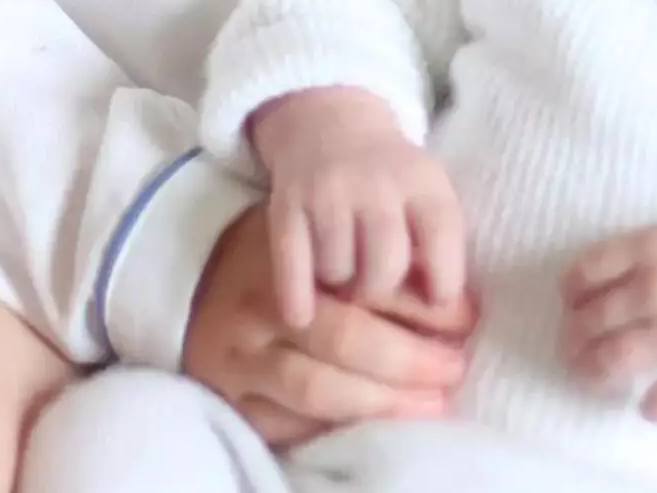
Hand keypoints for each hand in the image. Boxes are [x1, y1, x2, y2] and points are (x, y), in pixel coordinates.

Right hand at [182, 202, 474, 449]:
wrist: (190, 264)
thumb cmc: (282, 246)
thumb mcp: (325, 227)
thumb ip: (376, 255)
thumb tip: (455, 304)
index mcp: (292, 244)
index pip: (369, 277)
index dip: (426, 304)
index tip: (466, 321)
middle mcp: (260, 294)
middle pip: (346, 335)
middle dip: (410, 359)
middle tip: (454, 369)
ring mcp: (239, 347)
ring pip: (317, 387)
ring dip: (380, 402)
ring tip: (428, 404)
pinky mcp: (226, 388)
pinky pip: (285, 422)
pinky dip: (332, 429)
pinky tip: (372, 427)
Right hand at [252, 88, 467, 329]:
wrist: (331, 121)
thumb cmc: (390, 177)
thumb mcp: (427, 191)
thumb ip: (441, 245)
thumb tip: (455, 318)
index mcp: (421, 180)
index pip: (442, 239)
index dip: (444, 283)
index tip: (437, 302)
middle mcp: (375, 182)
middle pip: (385, 265)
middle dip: (381, 290)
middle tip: (375, 292)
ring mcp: (328, 191)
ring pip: (337, 271)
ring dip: (340, 287)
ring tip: (345, 279)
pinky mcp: (288, 203)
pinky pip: (291, 263)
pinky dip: (297, 296)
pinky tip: (303, 315)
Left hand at [561, 215, 656, 421]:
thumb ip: (639, 251)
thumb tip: (597, 281)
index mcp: (649, 248)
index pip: (586, 272)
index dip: (571, 292)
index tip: (571, 303)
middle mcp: (655, 289)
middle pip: (592, 320)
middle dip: (574, 337)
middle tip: (572, 346)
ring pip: (613, 361)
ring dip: (592, 372)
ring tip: (588, 375)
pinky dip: (649, 407)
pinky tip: (646, 403)